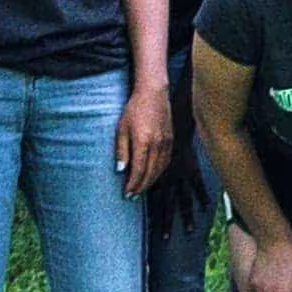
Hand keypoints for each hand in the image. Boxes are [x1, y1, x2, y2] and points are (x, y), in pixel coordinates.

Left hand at [114, 83, 173, 199]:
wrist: (154, 94)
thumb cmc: (134, 109)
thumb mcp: (121, 128)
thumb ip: (121, 150)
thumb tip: (120, 170)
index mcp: (143, 142)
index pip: (139, 170)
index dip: (132, 184)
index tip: (126, 193)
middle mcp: (158, 144)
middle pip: (151, 173)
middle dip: (141, 187)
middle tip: (132, 196)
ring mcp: (167, 142)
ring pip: (160, 169)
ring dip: (150, 181)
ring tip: (141, 189)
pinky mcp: (171, 140)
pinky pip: (166, 161)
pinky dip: (159, 172)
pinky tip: (152, 175)